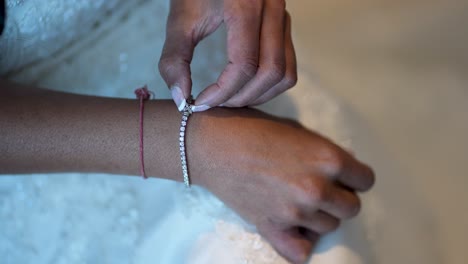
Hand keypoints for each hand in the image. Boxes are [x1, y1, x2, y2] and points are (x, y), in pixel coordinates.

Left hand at [159, 0, 296, 111]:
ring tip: (230, 99)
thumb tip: (181, 100)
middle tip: (215, 105)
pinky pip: (288, 65)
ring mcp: (284, 16)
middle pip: (270, 72)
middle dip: (241, 97)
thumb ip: (174, 60)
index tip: (199, 103)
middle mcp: (272, 9)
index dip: (222, 92)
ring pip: (285, 73)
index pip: (244, 64)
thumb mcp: (180, 20)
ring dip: (258, 95)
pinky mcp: (285, 24)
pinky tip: (244, 87)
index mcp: (244, 4)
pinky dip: (268, 85)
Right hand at [187, 108, 374, 263]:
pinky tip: (294, 227)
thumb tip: (341, 170)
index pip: (366, 180)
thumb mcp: (297, 131)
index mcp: (328, 159)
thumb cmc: (253, 128)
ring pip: (329, 226)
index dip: (355, 177)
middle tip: (320, 188)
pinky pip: (301, 250)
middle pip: (352, 208)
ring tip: (299, 201)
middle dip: (340, 198)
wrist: (211, 144)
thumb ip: (324, 153)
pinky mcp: (273, 228)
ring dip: (320, 216)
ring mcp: (295, 212)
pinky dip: (300, 241)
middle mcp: (317, 189)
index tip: (342, 176)